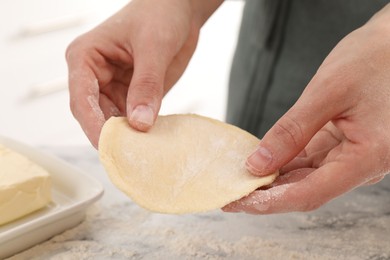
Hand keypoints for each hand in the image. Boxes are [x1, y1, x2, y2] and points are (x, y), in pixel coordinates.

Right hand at [66, 0, 221, 147]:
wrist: (179, 10)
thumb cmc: (159, 13)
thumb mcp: (153, 47)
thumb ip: (147, 85)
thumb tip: (140, 123)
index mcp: (85, 57)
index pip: (81, 98)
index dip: (92, 124)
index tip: (108, 146)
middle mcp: (95, 76)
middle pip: (94, 116)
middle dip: (110, 136)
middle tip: (128, 157)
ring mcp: (113, 88)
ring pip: (113, 121)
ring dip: (126, 137)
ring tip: (140, 154)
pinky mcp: (132, 96)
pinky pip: (132, 119)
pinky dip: (140, 132)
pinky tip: (150, 142)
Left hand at [224, 5, 389, 213]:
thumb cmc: (372, 60)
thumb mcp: (327, 93)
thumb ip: (292, 131)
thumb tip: (258, 163)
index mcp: (366, 157)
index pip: (309, 193)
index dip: (270, 202)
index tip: (237, 201)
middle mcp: (361, 164)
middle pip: (305, 190)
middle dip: (266, 195)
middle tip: (230, 194)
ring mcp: (352, 156)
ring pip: (305, 178)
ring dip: (272, 180)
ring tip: (240, 180)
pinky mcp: (343, 145)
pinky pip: (309, 161)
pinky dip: (284, 163)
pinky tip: (261, 162)